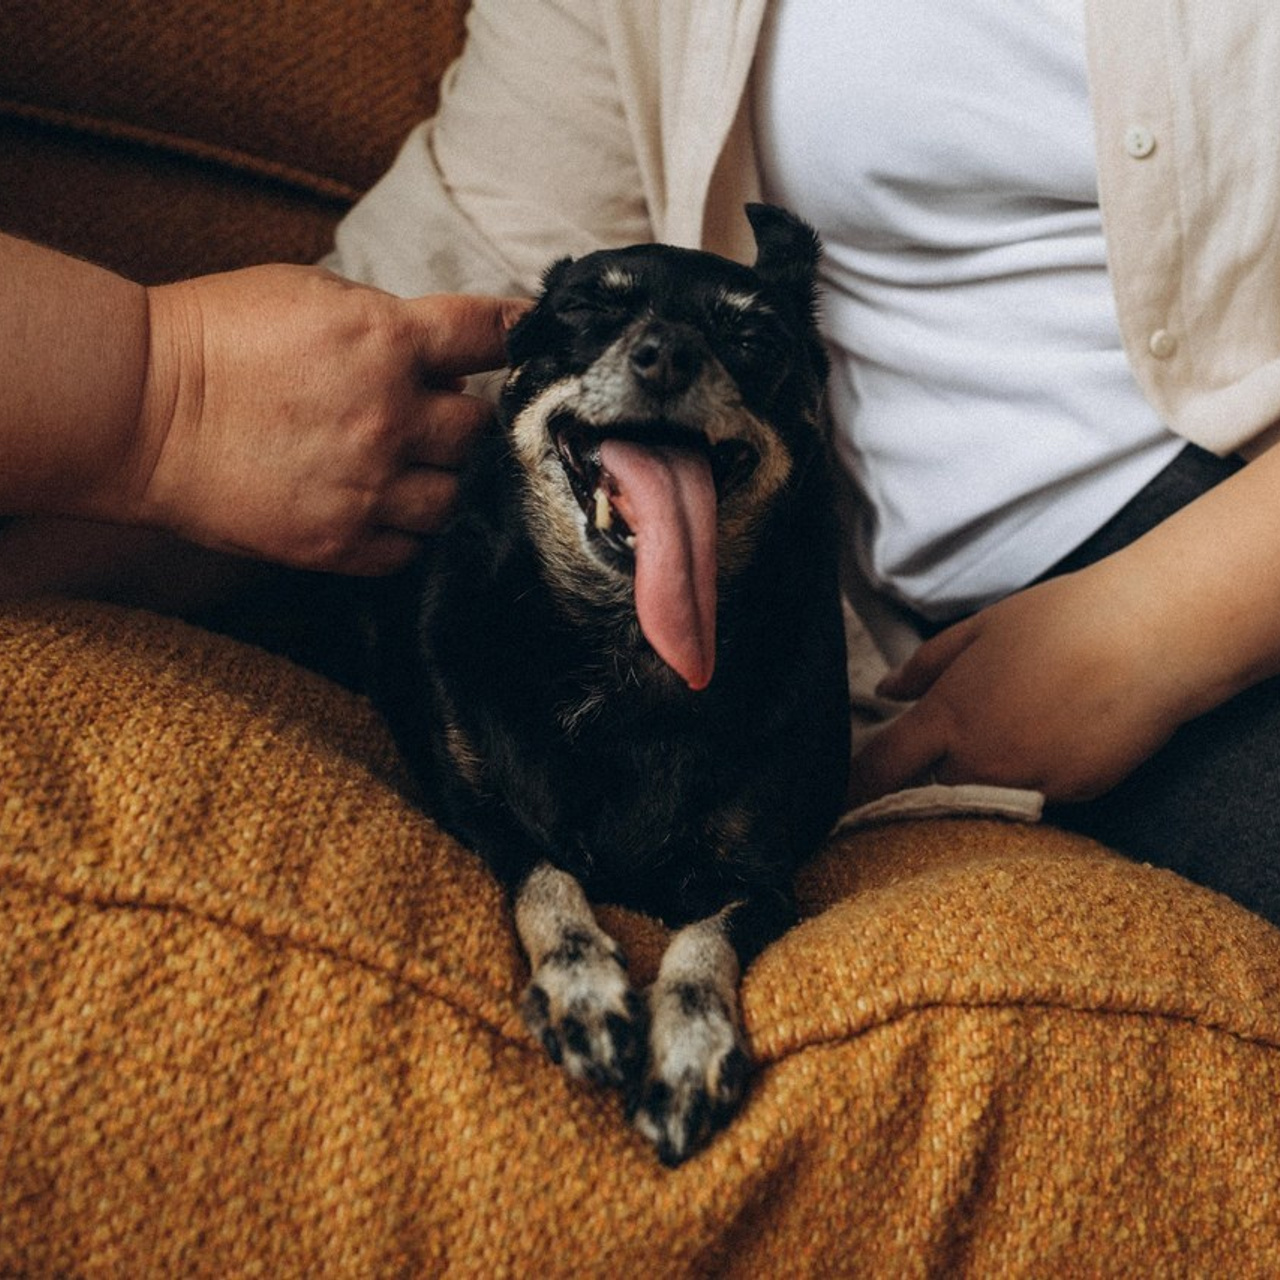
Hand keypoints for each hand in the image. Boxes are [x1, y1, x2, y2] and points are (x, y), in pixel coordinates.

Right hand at [134, 265, 527, 573]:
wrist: (139, 409)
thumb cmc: (218, 337)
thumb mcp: (311, 297)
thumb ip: (388, 325)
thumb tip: (446, 364)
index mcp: (388, 343)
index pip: (490, 337)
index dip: (519, 335)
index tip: (533, 341)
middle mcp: (391, 419)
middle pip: (480, 432)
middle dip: (466, 421)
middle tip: (437, 417)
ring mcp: (367, 488)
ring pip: (454, 498)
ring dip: (442, 480)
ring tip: (407, 467)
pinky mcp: (338, 543)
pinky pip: (409, 549)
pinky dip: (406, 530)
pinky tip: (383, 507)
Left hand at [848, 564, 1197, 805]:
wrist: (1153, 637)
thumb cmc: (1065, 620)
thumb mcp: (982, 629)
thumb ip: (927, 665)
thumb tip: (886, 690)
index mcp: (949, 716)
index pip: (881, 769)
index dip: (854, 789)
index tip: (836, 804)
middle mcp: (981, 760)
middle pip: (935, 788)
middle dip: (937, 771)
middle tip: (965, 734)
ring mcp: (1030, 783)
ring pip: (989, 797)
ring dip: (988, 777)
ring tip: (1023, 728)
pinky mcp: (1075, 795)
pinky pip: (1040, 796)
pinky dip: (1040, 776)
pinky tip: (1064, 734)